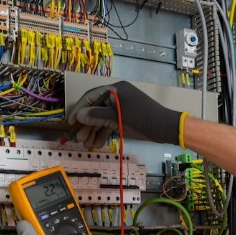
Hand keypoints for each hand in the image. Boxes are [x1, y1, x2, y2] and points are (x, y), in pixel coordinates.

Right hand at [68, 81, 186, 147]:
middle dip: (86, 125)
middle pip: (95, 109)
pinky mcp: (125, 117)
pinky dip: (104, 133)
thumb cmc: (142, 119)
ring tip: (87, 144)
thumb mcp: (117, 118)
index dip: (79, 109)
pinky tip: (98, 144)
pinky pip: (110, 123)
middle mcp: (116, 96)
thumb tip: (79, 115)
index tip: (70, 122)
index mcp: (115, 90)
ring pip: (102, 118)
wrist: (165, 128)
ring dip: (94, 131)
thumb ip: (96, 116)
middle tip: (79, 138)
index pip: (91, 96)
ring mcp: (121, 107)